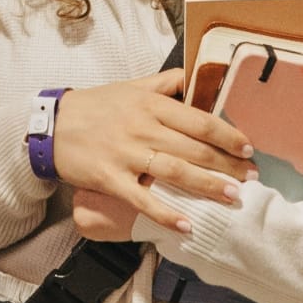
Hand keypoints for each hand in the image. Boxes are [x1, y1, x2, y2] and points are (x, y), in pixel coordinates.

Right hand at [53, 70, 255, 233]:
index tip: (248, 147)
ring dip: (207, 187)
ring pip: (175, 172)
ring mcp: (127, 155)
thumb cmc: (95, 106)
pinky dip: (166, 213)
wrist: (51, 125)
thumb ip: (165, 83)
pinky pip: (143, 199)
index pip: (199, 119)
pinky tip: (187, 225)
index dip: (227, 135)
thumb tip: (195, 77)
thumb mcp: (131, 86)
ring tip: (233, 197)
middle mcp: (143, 128)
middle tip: (251, 177)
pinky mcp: (111, 179)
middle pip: (194, 149)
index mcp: (151, 104)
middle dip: (227, 165)